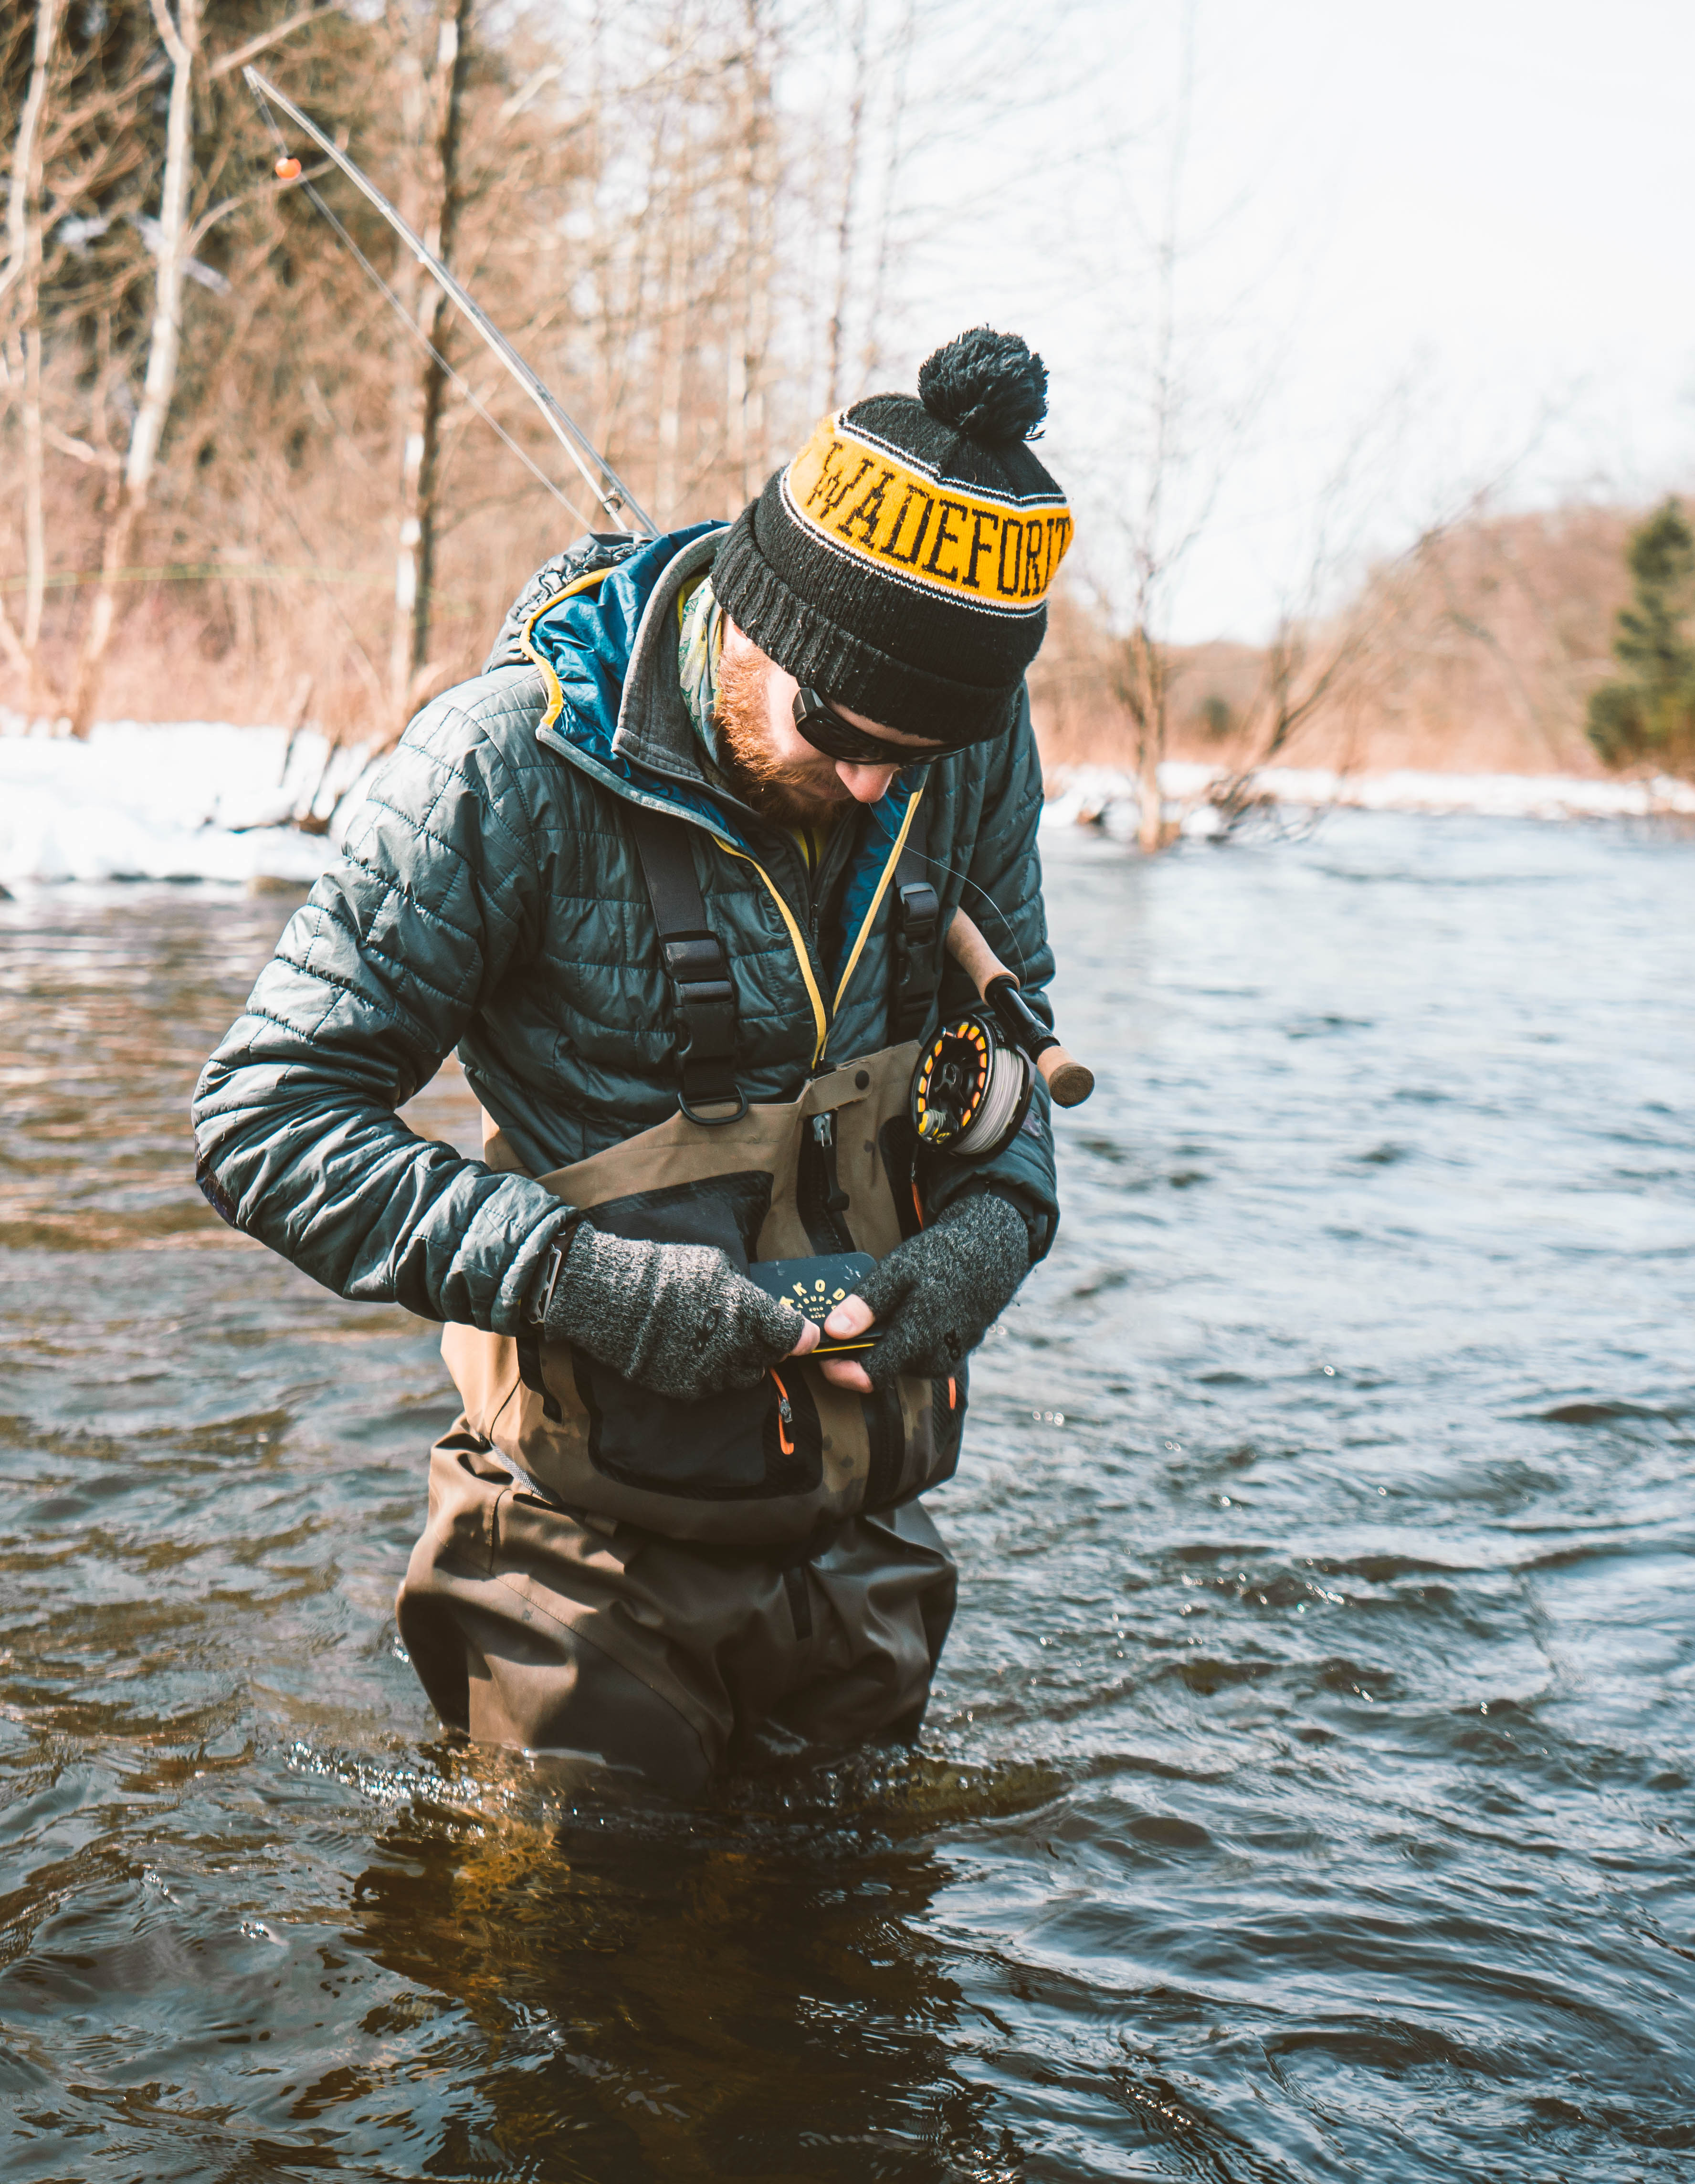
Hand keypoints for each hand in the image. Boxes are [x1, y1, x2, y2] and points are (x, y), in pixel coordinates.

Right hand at [544, 1222, 816, 1402]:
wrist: (615, 1299)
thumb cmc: (666, 1274)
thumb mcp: (715, 1266)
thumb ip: (746, 1292)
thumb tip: (762, 1306)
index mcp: (748, 1313)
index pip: (793, 1335)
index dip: (802, 1335)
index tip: (804, 1335)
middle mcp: (736, 1347)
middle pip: (770, 1358)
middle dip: (768, 1346)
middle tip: (753, 1331)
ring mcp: (711, 1372)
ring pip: (745, 1375)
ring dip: (741, 1361)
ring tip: (721, 1340)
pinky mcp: (689, 1389)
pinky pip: (715, 1385)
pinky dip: (713, 1372)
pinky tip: (696, 1352)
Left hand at [817, 1192, 1029, 1393]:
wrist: (989, 1254)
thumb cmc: (941, 1259)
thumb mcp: (897, 1271)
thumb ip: (866, 1304)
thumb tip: (833, 1331)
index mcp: (917, 1340)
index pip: (870, 1377)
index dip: (840, 1371)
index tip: (823, 1354)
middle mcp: (934, 1359)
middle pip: (884, 1372)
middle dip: (860, 1356)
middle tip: (845, 1326)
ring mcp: (946, 1361)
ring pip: (901, 1365)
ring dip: (884, 1348)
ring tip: (879, 1315)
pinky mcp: (954, 1356)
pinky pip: (919, 1358)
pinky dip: (905, 1344)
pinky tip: (904, 1317)